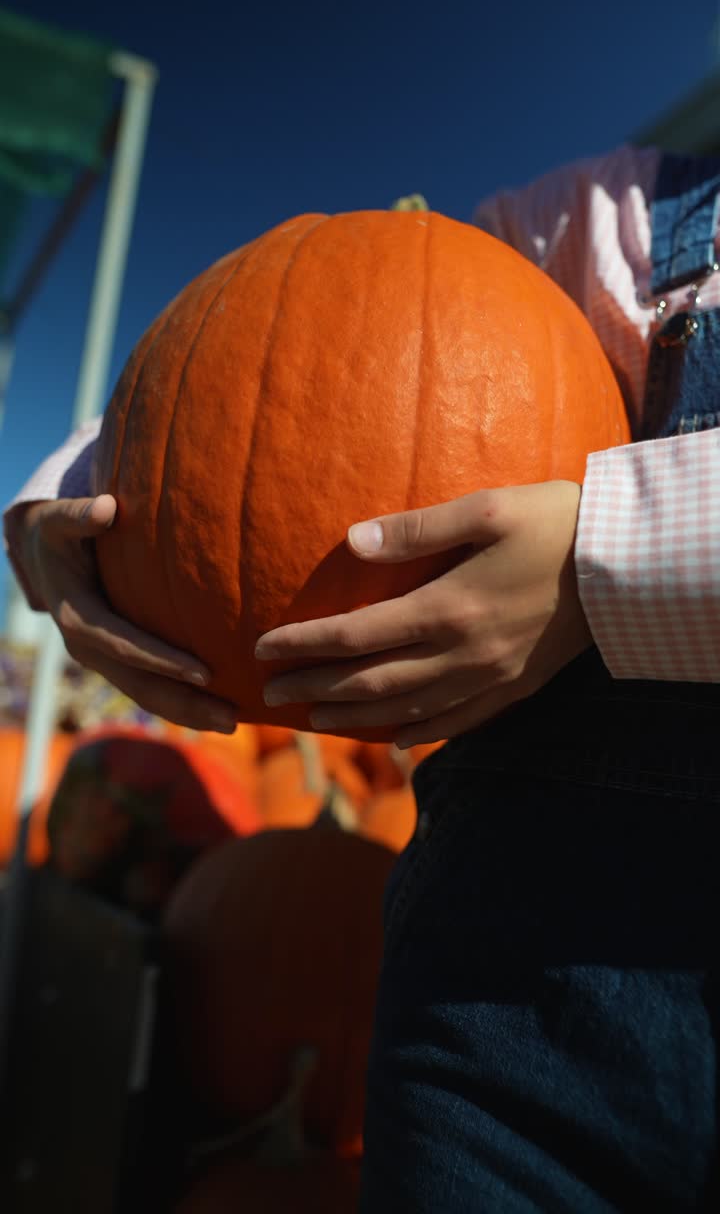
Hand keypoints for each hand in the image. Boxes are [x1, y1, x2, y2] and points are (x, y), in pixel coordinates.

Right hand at [8, 496, 237, 731]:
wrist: (42, 554)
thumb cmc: (59, 531)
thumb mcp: (59, 520)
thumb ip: (79, 515)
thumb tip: (107, 508)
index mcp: (76, 618)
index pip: (125, 645)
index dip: (163, 661)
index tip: (205, 672)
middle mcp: (87, 648)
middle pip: (140, 684)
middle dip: (185, 702)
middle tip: (232, 718)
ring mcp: (101, 659)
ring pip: (146, 695)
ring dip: (189, 712)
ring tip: (234, 722)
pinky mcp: (115, 661)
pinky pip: (148, 688)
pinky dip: (180, 702)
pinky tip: (216, 707)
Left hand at [255, 481, 592, 746]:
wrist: (626, 566)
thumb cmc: (554, 523)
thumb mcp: (485, 509)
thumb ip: (415, 530)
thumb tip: (352, 541)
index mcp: (446, 609)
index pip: (354, 637)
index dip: (304, 645)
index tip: (263, 648)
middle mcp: (460, 655)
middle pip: (369, 682)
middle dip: (313, 689)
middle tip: (269, 693)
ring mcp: (488, 679)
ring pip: (405, 711)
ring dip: (353, 718)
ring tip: (313, 720)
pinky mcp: (514, 689)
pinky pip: (456, 723)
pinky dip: (418, 734)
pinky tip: (394, 741)